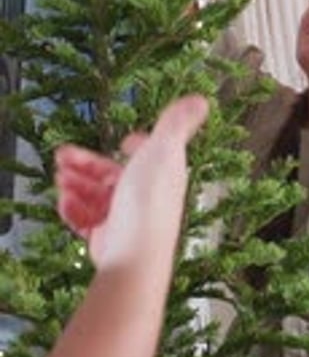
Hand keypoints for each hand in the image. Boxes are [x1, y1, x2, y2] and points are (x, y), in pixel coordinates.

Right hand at [55, 95, 207, 270]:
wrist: (133, 257)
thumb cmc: (150, 204)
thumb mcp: (165, 150)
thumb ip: (177, 123)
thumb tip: (200, 100)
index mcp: (162, 174)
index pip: (149, 156)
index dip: (136, 146)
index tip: (124, 141)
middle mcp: (146, 197)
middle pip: (112, 175)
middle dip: (86, 163)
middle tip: (62, 155)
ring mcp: (126, 219)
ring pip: (95, 196)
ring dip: (75, 183)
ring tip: (59, 177)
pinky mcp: (108, 239)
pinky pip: (86, 220)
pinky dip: (73, 209)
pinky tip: (64, 202)